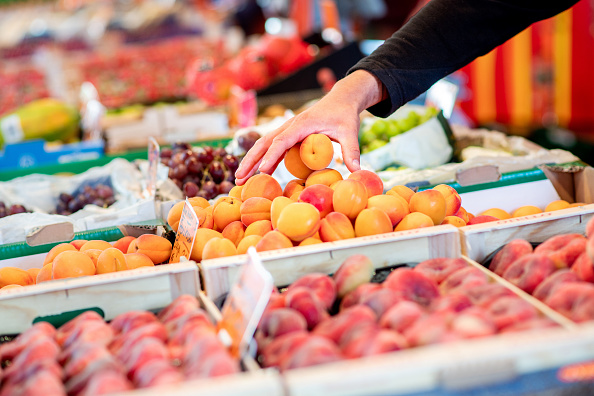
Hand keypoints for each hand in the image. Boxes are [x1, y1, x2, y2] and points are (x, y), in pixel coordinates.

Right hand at [234, 97, 361, 184]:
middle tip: (238, 178)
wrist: (341, 100)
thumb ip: (352, 150)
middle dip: (250, 160)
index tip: (262, 171)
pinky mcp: (290, 135)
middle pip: (264, 142)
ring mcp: (288, 130)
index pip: (281, 141)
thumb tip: (358, 171)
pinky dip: (263, 159)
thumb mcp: (350, 131)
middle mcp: (290, 126)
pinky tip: (257, 173)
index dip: (271, 156)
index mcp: (302, 124)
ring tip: (239, 179)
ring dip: (251, 161)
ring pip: (264, 145)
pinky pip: (272, 147)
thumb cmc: (344, 115)